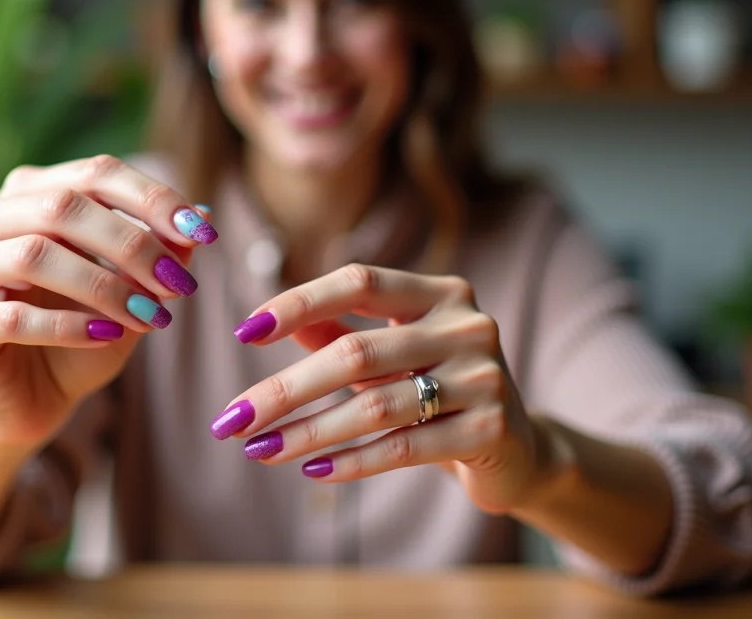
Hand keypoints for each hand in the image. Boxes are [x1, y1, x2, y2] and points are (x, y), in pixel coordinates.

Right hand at [0, 155, 215, 449]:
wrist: (33, 400)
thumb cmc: (85, 333)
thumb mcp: (133, 290)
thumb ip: (161, 252)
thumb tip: (203, 214)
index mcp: (29, 192)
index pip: (95, 173)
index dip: (152, 199)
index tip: (204, 232)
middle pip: (63, 206)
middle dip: (133, 243)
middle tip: (180, 284)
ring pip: (35, 255)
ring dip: (104, 285)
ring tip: (151, 317)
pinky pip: (14, 316)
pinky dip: (68, 325)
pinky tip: (108, 337)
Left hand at [213, 264, 548, 513]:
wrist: (518, 451)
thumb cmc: (439, 391)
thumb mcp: (393, 355)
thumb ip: (340, 334)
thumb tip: (267, 322)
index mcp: (442, 292)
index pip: (359, 281)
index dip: (299, 302)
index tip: (244, 332)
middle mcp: (467, 325)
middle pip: (356, 351)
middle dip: (285, 388)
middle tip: (233, 418)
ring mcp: (483, 377)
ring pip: (374, 404)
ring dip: (308, 431)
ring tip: (260, 451)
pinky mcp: (490, 429)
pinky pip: (403, 446)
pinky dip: (353, 461)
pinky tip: (313, 470)